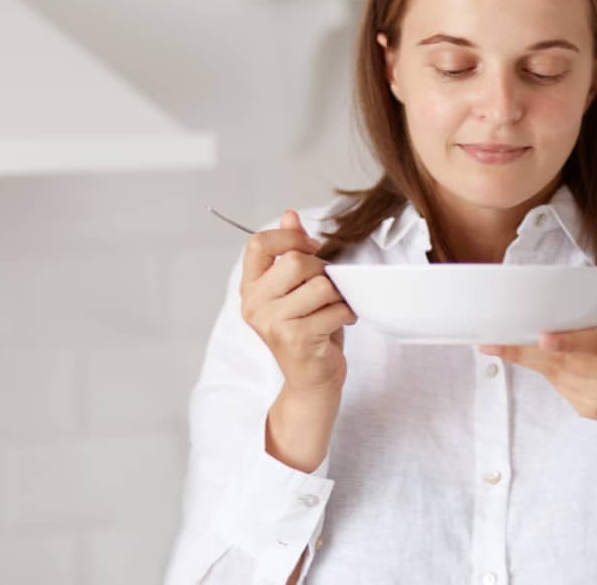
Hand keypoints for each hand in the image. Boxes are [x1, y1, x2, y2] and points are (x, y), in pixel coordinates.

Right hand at [240, 209, 356, 395]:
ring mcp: (272, 323)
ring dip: (338, 296)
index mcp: (250, 287)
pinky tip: (340, 322)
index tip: (312, 249)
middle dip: (322, 270)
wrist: (311, 380)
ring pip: (320, 286)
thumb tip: (289, 214)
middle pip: (295, 261)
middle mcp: (254, 305)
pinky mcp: (295, 339)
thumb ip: (291, 251)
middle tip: (328, 288)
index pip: (259, 243)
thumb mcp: (297, 288)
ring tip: (334, 308)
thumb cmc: (308, 330)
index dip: (291, 238)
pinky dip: (346, 314)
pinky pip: (334, 309)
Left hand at [478, 247, 596, 475]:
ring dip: (525, 355)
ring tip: (494, 342)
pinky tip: (520, 353)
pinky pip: (553, 383)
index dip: (571, 342)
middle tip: (493, 338)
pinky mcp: (583, 407)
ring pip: (553, 372)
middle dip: (528, 348)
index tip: (545, 338)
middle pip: (564, 360)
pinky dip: (536, 366)